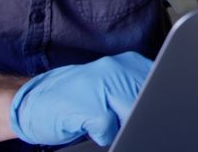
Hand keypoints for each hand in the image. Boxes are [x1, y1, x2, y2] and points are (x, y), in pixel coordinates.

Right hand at [9, 51, 151, 145]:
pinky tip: (90, 126)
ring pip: (131, 114)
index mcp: (127, 63)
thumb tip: (164, 106)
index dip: (160, 101)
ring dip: (119, 123)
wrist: (33, 99)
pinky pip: (108, 129)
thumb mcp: (112, 85)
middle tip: (119, 117)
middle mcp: (114, 69)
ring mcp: (99, 86)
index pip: (160, 83)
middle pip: (147, 100)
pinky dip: (102, 134)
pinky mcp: (86, 105)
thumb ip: (136, 89)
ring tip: (103, 119)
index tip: (158, 110)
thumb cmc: (76, 96)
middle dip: (139, 115)